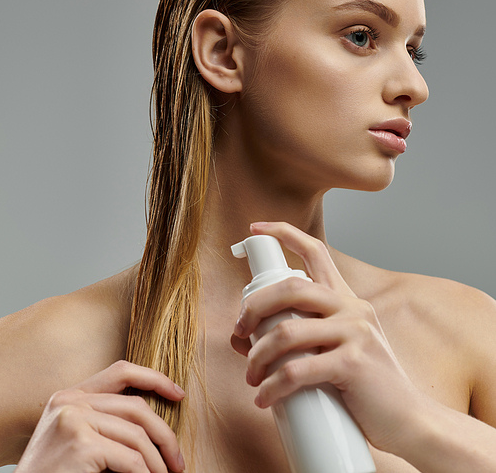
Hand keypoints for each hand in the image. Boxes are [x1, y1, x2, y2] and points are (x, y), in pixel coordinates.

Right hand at [15, 360, 185, 472]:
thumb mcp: (76, 439)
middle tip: (178, 461)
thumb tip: (153, 426)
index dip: (154, 378)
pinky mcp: (82, 444)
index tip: (178, 394)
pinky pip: (130, 460)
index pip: (121, 371)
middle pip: (136, 407)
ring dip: (157, 462)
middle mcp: (70, 401)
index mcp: (69, 395)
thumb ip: (104, 423)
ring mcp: (74, 420)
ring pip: (137, 436)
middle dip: (164, 434)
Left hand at [231, 221, 425, 455]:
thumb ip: (301, 338)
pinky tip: (264, 397)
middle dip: (253, 306)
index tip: (255, 228)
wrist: (410, 421)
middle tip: (238, 331)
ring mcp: (354, 333)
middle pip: (289, 287)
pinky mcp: (353, 363)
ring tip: (252, 378)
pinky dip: (273, 386)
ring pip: (285, 332)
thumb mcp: (336, 351)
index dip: (283, 233)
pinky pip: (297, 370)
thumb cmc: (365, 388)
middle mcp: (352, 308)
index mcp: (346, 300)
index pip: (316, 250)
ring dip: (257, 356)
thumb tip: (244, 339)